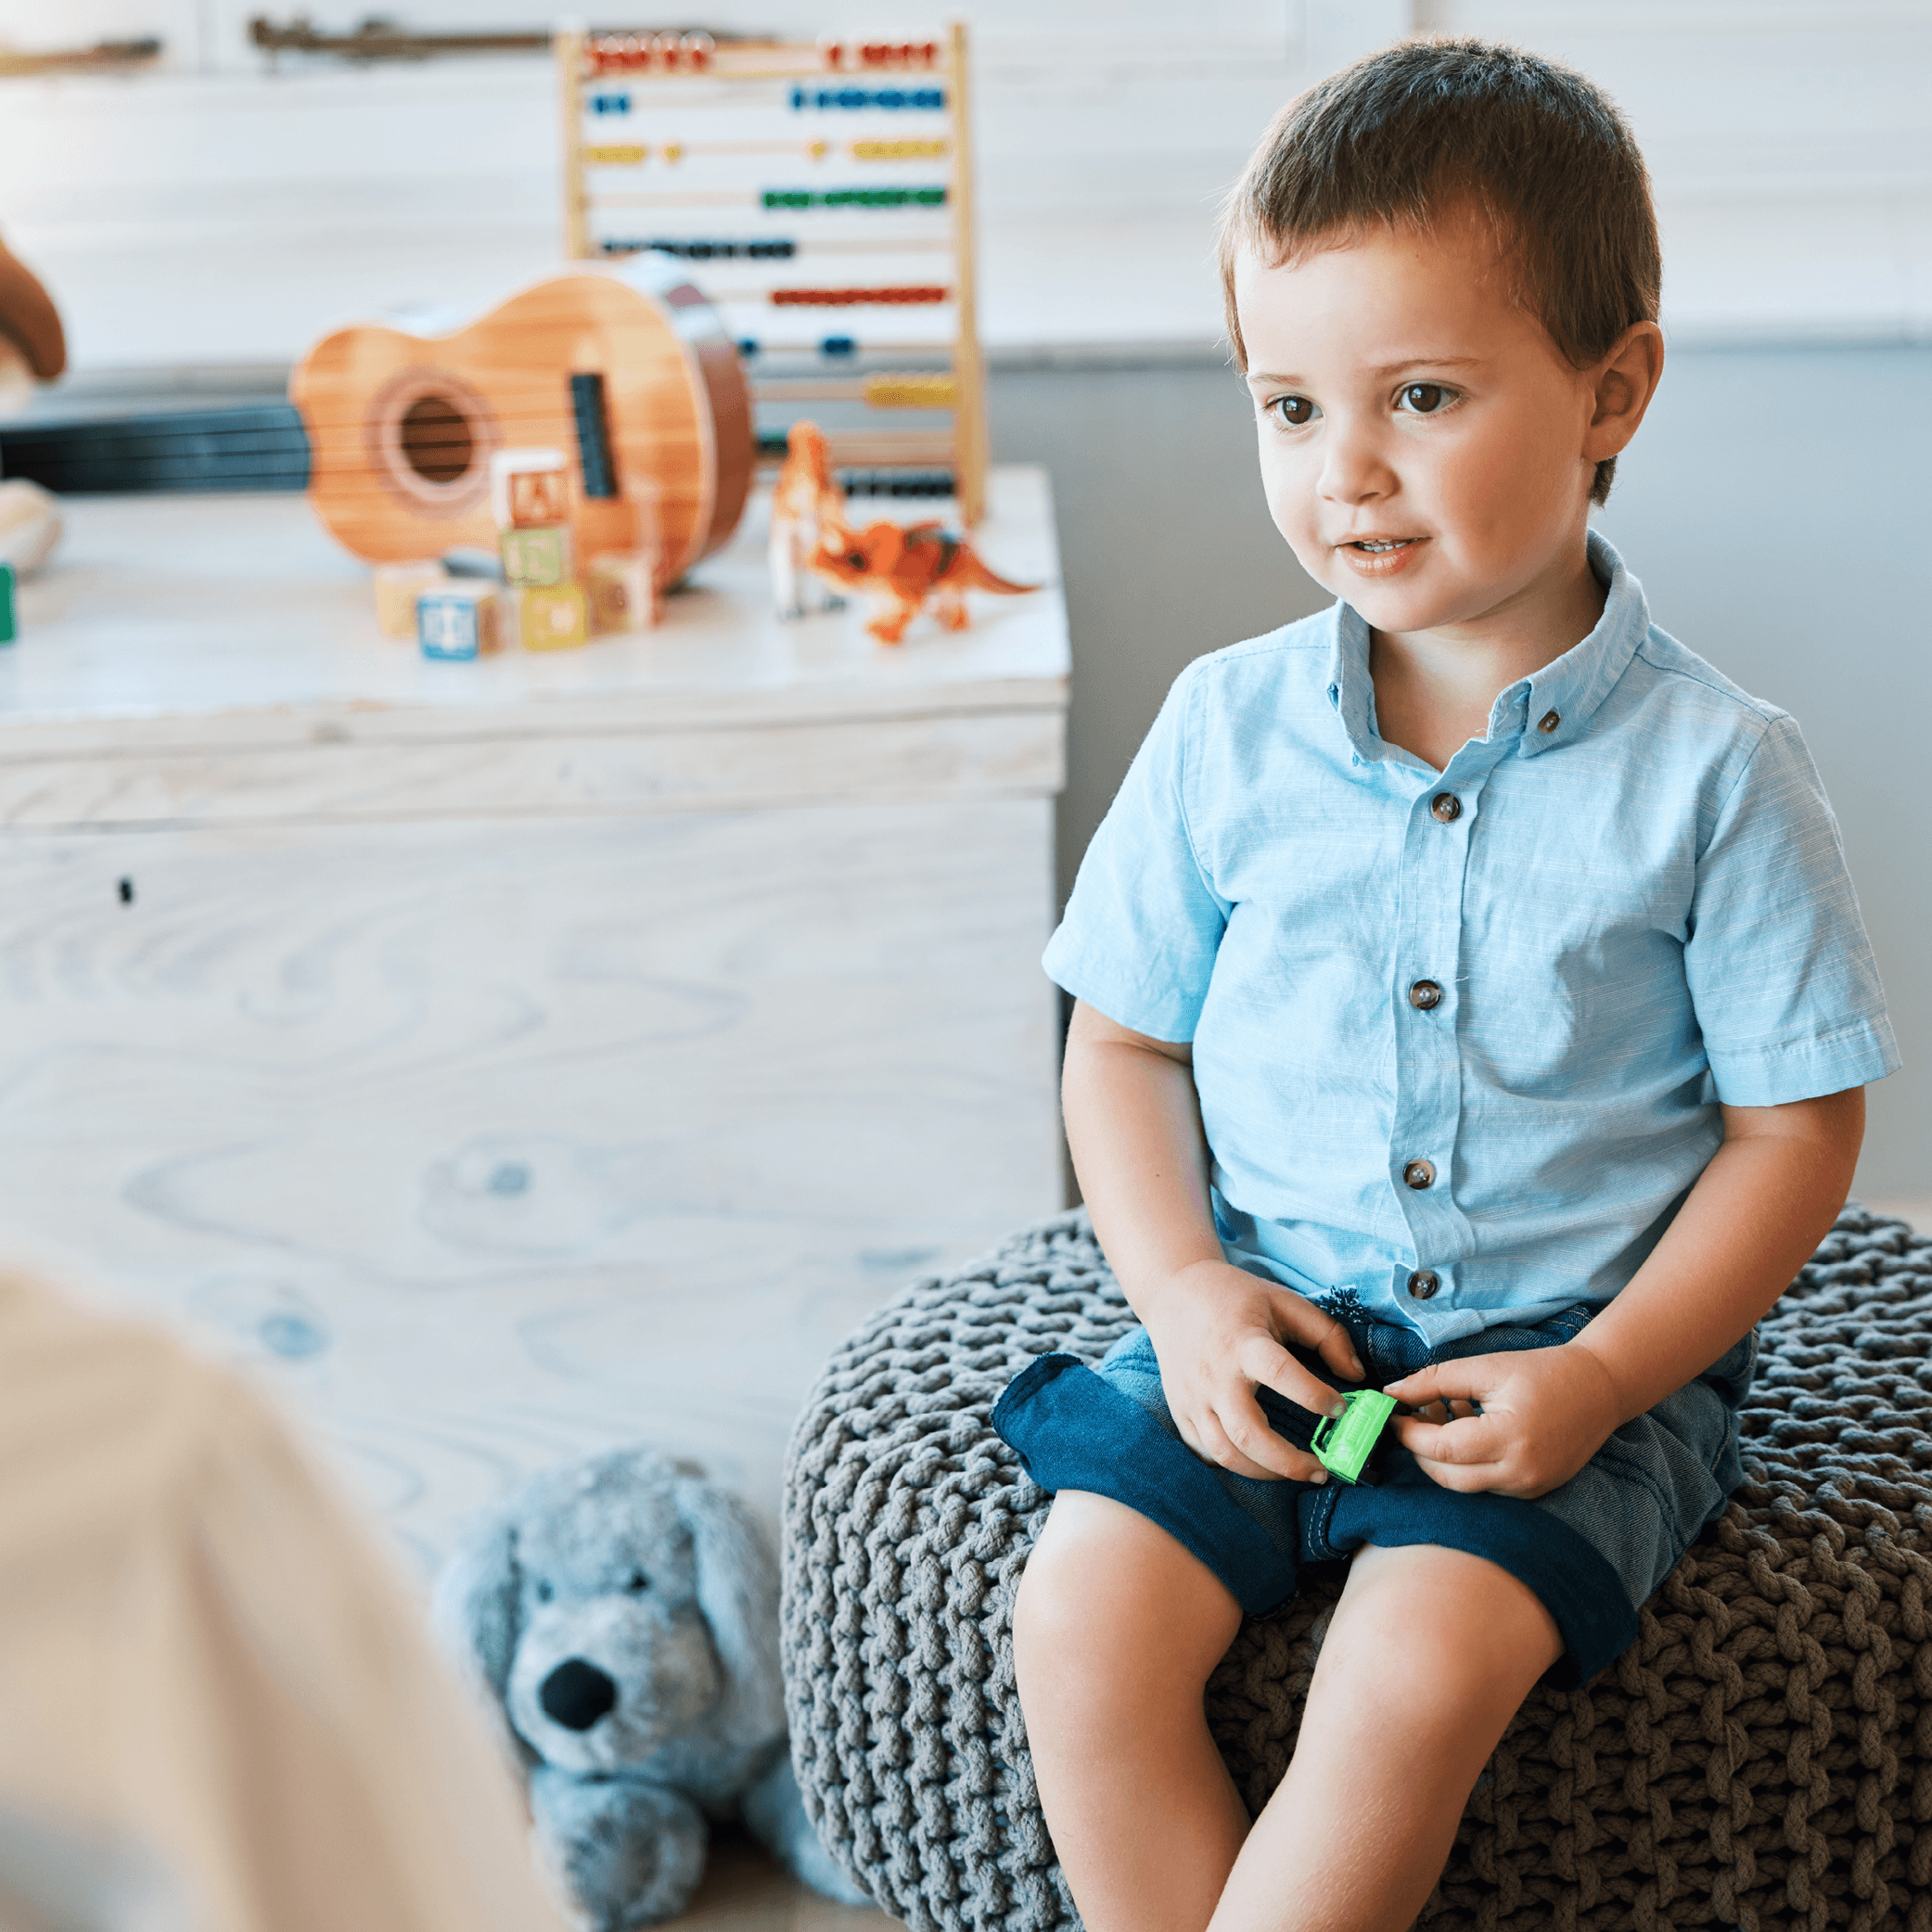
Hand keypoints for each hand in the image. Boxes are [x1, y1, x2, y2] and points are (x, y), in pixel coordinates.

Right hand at [1139, 1261, 1365, 1482]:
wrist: (1173, 1292)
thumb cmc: (1236, 1297)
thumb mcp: (1285, 1303)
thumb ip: (1327, 1335)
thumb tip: (1357, 1375)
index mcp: (1243, 1343)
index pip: (1279, 1373)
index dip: (1313, 1395)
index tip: (1340, 1408)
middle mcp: (1215, 1375)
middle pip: (1248, 1434)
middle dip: (1288, 1463)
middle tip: (1322, 1470)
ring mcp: (1193, 1397)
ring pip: (1225, 1453)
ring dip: (1265, 1473)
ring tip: (1296, 1471)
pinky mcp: (1180, 1410)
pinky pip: (1206, 1452)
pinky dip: (1234, 1465)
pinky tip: (1259, 1461)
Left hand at [1383, 1343, 1622, 1499]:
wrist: (1600, 1389)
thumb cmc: (1542, 1371)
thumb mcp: (1484, 1368)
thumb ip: (1434, 1381)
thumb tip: (1392, 1394)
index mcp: (1508, 1438)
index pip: (1441, 1450)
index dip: (1409, 1433)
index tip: (1391, 1414)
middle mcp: (1520, 1473)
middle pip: (1447, 1476)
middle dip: (1420, 1448)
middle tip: (1411, 1415)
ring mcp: (1529, 1488)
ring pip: (1464, 1484)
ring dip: (1443, 1456)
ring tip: (1445, 1413)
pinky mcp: (1534, 1490)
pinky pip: (1486, 1484)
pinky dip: (1468, 1462)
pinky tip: (1469, 1427)